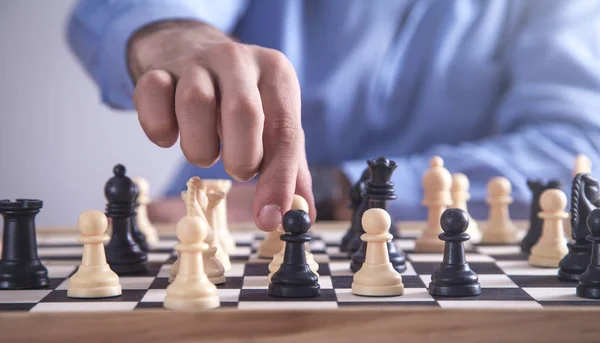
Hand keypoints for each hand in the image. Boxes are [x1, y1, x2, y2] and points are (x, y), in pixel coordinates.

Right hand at [127, 20, 315, 230]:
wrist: (191, 49)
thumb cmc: (240, 97)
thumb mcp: (273, 122)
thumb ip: (290, 168)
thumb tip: (303, 214)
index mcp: (276, 74)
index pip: (284, 131)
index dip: (278, 181)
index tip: (268, 218)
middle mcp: (238, 60)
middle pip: (243, 112)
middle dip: (241, 157)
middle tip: (238, 171)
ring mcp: (196, 62)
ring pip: (195, 105)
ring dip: (199, 146)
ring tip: (206, 150)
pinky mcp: (158, 70)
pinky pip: (153, 98)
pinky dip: (160, 129)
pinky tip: (172, 135)